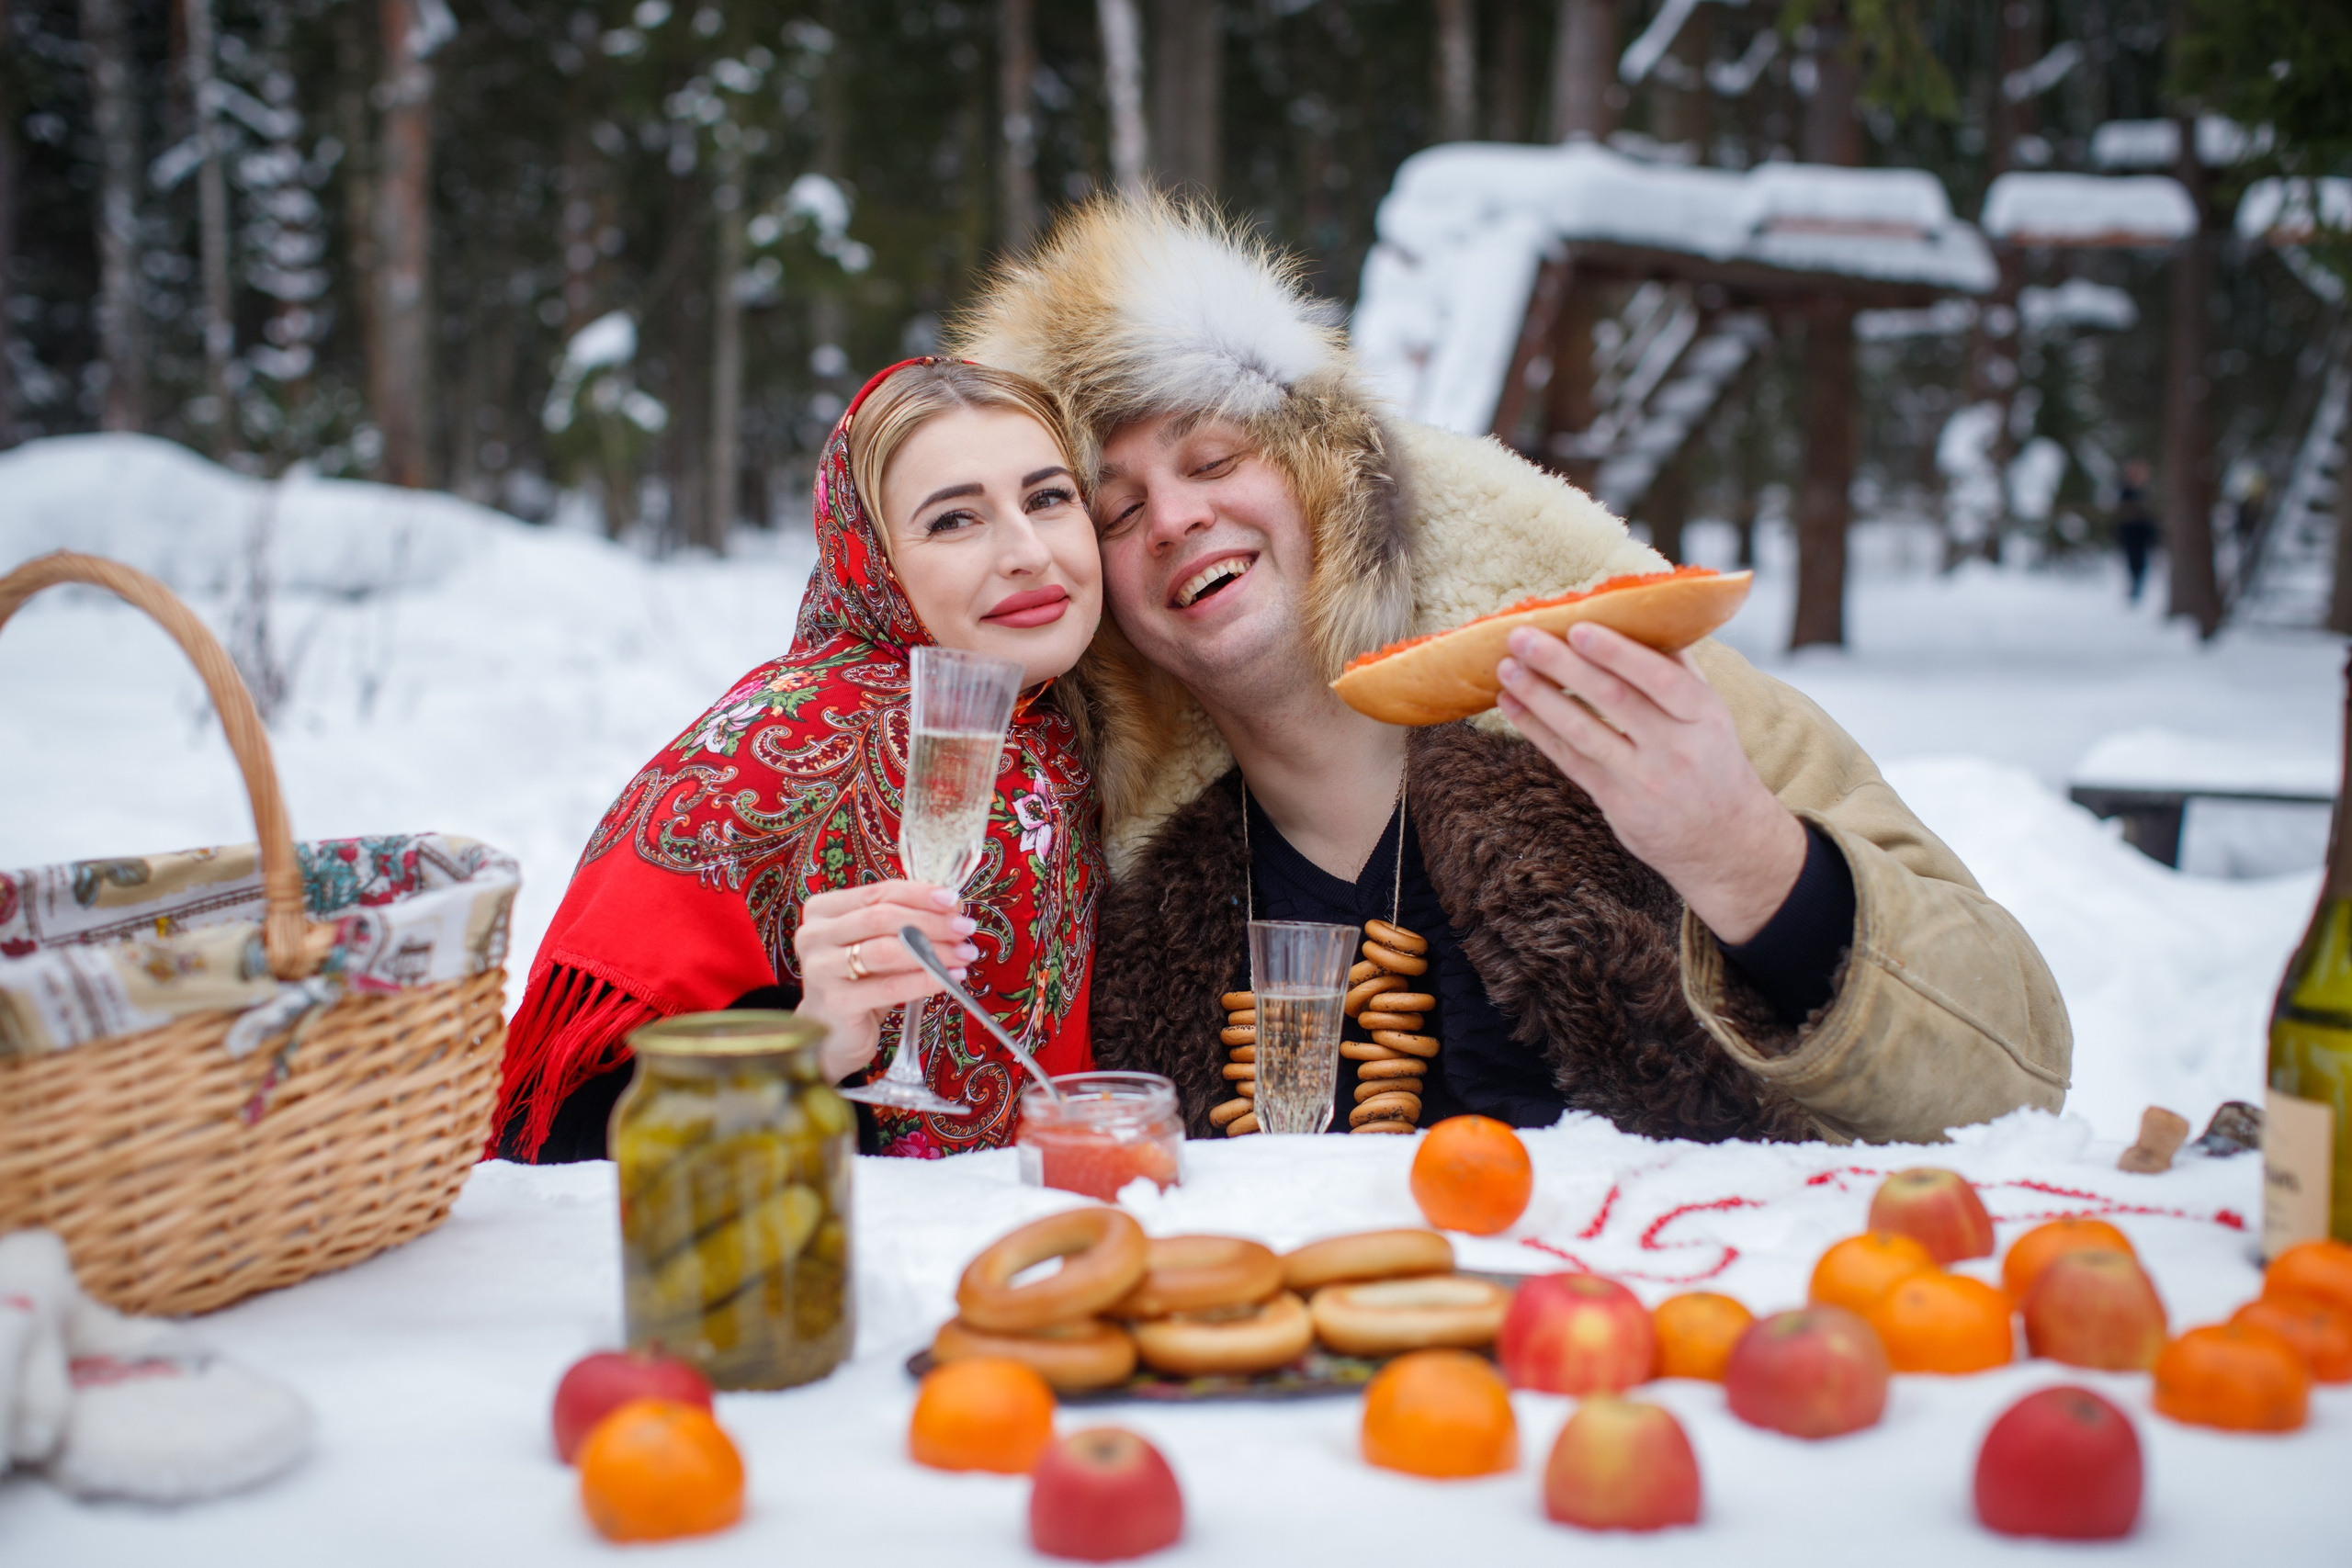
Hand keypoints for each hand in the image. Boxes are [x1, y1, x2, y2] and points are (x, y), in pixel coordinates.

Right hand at [793, 880, 979, 1081]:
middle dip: (930, 922)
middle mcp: (814, 935)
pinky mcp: (835, 1002)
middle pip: (882, 918)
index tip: (954, 902)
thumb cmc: (860, 982)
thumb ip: (904, 923)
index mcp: (822, 910)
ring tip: (963, 953)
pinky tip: (950, 978)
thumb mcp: (877, 944)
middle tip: (964, 928)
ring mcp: (820, 969)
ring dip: (932, 950)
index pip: (878, 892)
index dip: (920, 894)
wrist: (835, 1033)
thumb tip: (952, 910)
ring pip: (885, 950)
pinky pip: (889, 987)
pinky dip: (925, 980)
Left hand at [1495, 622, 1806, 944]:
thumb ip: (1677, 670)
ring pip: (1583, 731)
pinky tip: (1513, 704)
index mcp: (1704, 715)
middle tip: (1522, 636)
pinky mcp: (1615, 803)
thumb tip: (1637, 615)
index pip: (1659, 676)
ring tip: (1506, 668)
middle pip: (1613, 699)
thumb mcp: (1710, 715)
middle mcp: (1676, 747)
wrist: (1725, 841)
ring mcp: (1643, 779)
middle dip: (1562, 664)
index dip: (1617, 652)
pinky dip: (1537, 730)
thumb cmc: (1711, 760)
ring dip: (1539, 696)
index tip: (1578, 626)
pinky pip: (1570, 760)